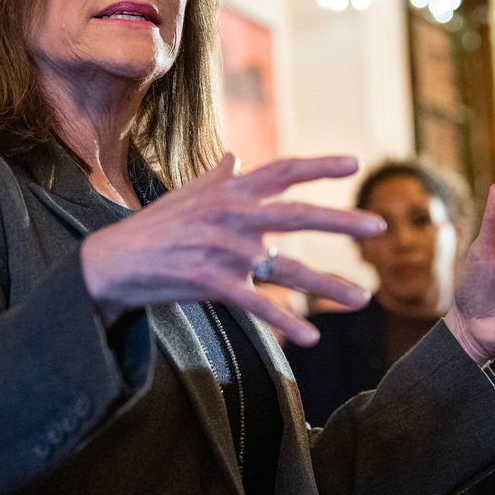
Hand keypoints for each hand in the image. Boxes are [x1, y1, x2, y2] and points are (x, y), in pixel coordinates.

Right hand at [80, 154, 384, 345]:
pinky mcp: (214, 284)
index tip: (356, 162)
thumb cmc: (153, 226)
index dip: (320, 165)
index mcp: (230, 191)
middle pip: (299, 215)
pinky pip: (259, 305)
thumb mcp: (186, 193)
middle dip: (343, 220)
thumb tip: (236, 155)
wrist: (114, 261)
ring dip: (329, 286)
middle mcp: (234, 216)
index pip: (283, 170)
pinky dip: (286, 323)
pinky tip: (310, 338)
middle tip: (380, 226)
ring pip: (289, 269)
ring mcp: (226, 251)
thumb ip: (217, 175)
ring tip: (364, 299)